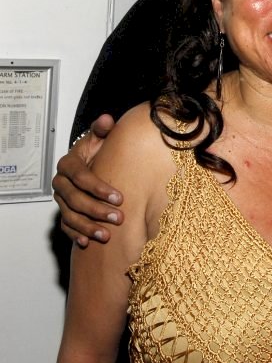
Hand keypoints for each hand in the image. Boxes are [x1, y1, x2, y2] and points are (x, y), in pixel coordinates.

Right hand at [52, 115, 121, 246]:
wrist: (94, 163)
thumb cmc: (99, 151)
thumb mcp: (101, 138)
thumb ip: (103, 129)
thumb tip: (107, 120)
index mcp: (68, 164)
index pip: (81, 177)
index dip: (99, 188)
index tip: (119, 197)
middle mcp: (61, 183)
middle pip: (75, 199)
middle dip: (97, 210)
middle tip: (118, 218)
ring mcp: (61, 200)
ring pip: (69, 216)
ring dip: (88, 227)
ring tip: (106, 235)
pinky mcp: (64, 212)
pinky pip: (66, 227)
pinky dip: (76, 235)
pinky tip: (88, 242)